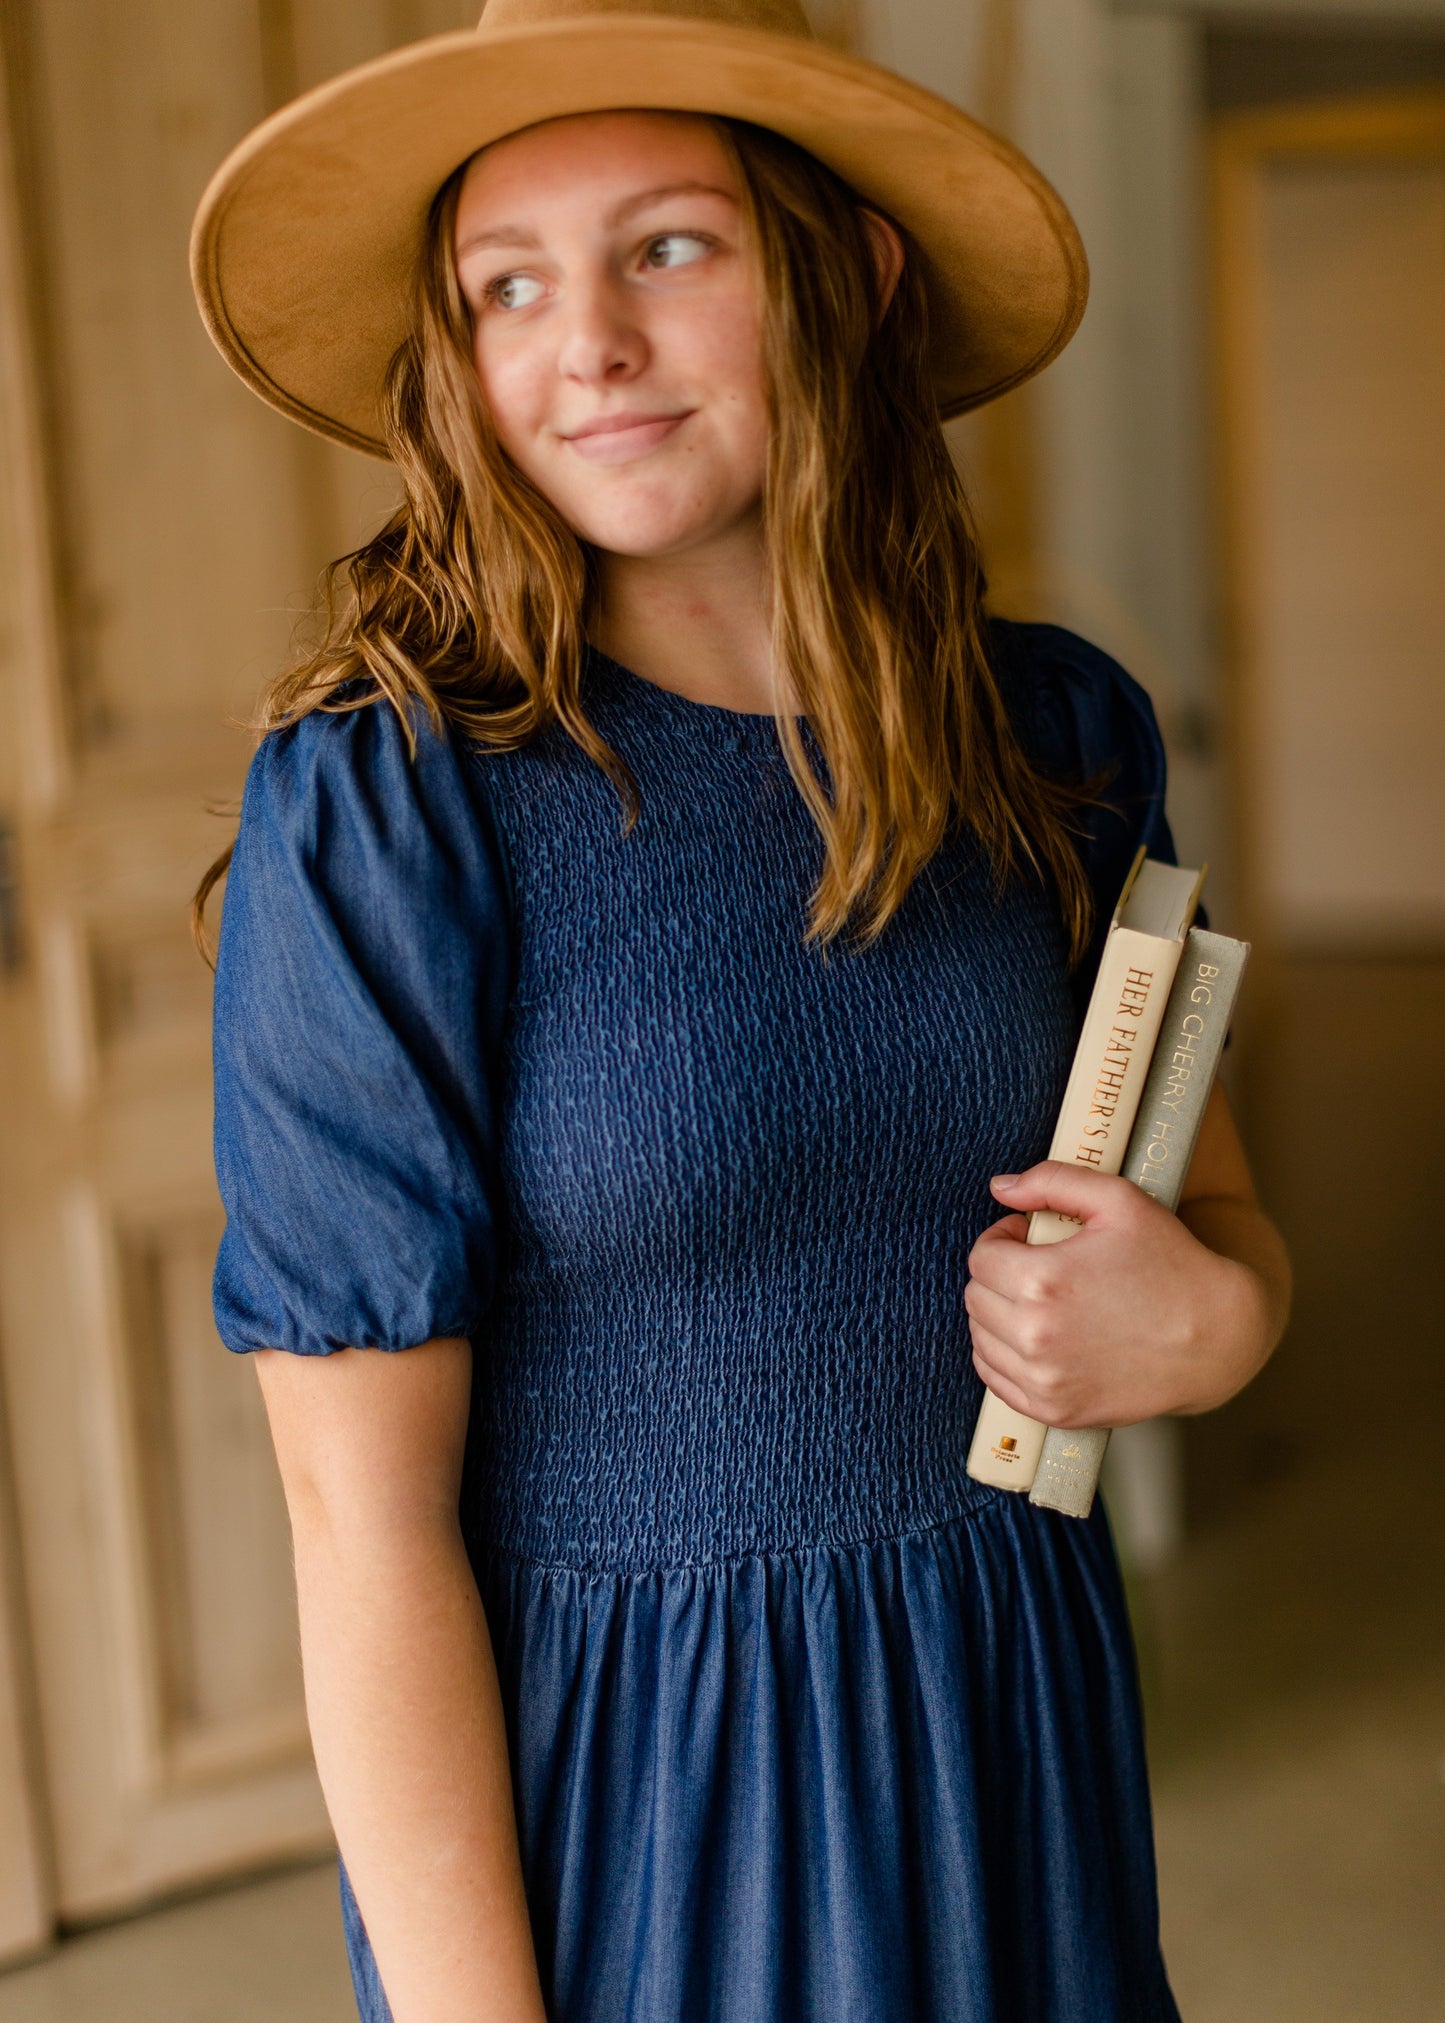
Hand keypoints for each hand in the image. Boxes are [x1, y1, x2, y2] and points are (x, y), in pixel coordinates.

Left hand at [964, 1161, 1276, 1427]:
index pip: (982, 1257)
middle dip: (999, 1275)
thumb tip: (1000, 1187)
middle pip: (976, 1297)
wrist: (1218, 1338)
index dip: (1003, 1239)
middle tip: (1038, 1267)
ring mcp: (1044, 1380)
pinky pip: (995, 1378)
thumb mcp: (1119, 1200)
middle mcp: (1036, 1335)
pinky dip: (1004, 1355)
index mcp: (1043, 1280)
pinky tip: (1038, 1337)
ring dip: (999, 1315)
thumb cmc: (1171, 1262)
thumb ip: (1052, 1181)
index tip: (1030, 1238)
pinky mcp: (1054, 1411)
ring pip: (981, 1339)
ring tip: (1041, 1301)